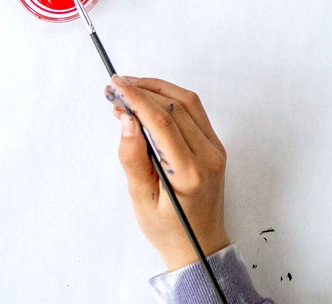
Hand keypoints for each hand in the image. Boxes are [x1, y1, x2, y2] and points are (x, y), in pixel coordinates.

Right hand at [106, 76, 229, 270]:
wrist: (199, 245)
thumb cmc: (168, 228)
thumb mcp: (141, 198)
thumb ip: (133, 157)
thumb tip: (126, 119)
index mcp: (189, 172)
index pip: (162, 121)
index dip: (137, 98)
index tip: (116, 86)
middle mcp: (208, 156)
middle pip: (175, 106)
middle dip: (143, 91)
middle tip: (116, 88)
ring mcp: (215, 149)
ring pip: (187, 102)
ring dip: (157, 89)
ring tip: (129, 88)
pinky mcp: (214, 145)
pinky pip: (193, 111)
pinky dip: (170, 99)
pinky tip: (149, 98)